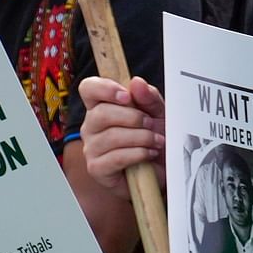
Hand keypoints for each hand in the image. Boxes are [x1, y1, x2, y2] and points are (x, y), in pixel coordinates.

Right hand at [77, 76, 166, 199]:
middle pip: (101, 113)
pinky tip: (149, 154)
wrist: (163, 169)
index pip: (89, 89)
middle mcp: (91, 126)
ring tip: (157, 141)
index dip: (105, 88)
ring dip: (141, 137)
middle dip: (133, 118)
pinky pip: (116, 157)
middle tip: (151, 124)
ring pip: (111, 136)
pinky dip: (138, 154)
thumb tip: (137, 82)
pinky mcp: (97, 168)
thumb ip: (149, 97)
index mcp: (102, 106)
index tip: (127, 96)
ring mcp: (92, 148)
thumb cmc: (155, 137)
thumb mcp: (158, 113)